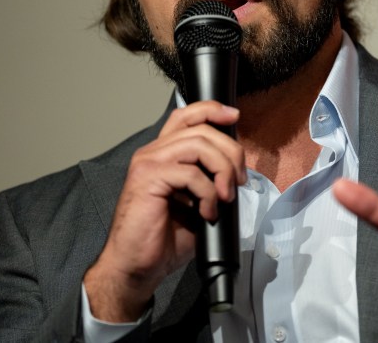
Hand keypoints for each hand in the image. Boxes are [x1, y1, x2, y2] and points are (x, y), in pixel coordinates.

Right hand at [84, 101, 245, 321]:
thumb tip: (238, 170)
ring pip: (198, 145)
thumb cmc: (164, 238)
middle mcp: (153, 152)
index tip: (235, 117)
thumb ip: (211, 178)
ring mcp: (148, 163)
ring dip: (222, 170)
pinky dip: (208, 193)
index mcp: (164, 154)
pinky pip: (190, 173)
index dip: (212, 110)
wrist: (137, 266)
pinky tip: (208, 212)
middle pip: (201, 130)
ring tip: (226, 196)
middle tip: (240, 181)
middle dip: (231, 152)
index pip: (187, 116)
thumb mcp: (197, 202)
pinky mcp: (147, 179)